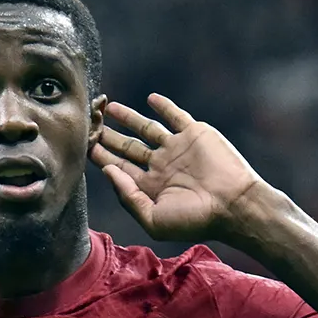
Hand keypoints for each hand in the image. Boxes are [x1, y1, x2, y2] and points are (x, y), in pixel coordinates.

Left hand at [91, 94, 284, 241]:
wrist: (234, 205)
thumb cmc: (195, 219)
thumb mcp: (154, 218)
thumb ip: (128, 197)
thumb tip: (107, 172)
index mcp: (150, 187)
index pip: (118, 168)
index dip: (101, 156)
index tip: (83, 143)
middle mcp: (161, 166)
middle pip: (127, 147)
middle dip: (107, 136)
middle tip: (89, 122)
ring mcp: (177, 149)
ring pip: (146, 129)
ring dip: (128, 117)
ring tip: (109, 107)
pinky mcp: (194, 134)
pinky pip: (176, 116)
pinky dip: (164, 106)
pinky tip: (150, 98)